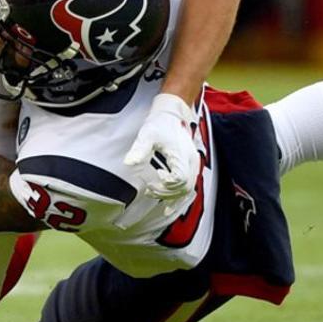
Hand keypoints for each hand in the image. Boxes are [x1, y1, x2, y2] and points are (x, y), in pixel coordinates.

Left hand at [124, 93, 200, 207]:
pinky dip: (180, 198)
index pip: (179, 179)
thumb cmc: (161, 124)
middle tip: (150, 190)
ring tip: (156, 195)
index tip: (154, 178)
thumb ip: (139, 149)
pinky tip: (170, 207)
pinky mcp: (191, 166)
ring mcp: (193, 164)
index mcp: (183, 155)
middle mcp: (192, 161)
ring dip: (173, 197)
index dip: (166, 183)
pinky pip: (189, 187)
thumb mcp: (147, 134)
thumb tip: (129, 163)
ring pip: (188, 189)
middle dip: (167, 192)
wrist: (172, 114)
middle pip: (185, 187)